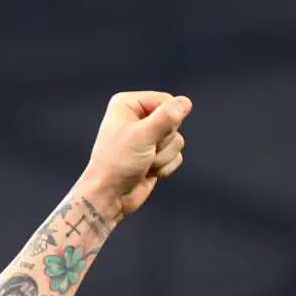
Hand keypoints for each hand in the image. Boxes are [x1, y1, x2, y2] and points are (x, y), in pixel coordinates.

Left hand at [81, 91, 192, 221]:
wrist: (110, 195)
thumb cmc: (118, 163)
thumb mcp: (143, 135)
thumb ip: (167, 116)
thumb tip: (186, 102)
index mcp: (127, 105)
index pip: (167, 100)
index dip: (165, 120)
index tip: (146, 135)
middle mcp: (137, 117)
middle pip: (174, 121)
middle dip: (163, 141)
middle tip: (143, 152)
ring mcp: (147, 137)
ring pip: (177, 140)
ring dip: (163, 156)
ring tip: (143, 163)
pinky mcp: (154, 154)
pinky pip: (176, 155)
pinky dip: (165, 166)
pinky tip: (148, 172)